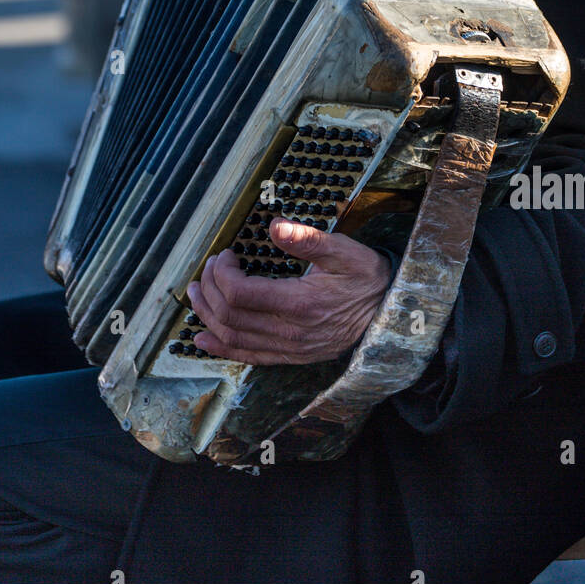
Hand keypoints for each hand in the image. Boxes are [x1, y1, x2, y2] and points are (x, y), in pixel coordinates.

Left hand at [185, 218, 391, 365]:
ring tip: (194, 295)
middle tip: (208, 267)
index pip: (240, 294)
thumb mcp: (344, 251)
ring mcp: (290, 349)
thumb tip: (275, 226)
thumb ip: (308, 240)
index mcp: (300, 304)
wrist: (390, 314)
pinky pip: (248, 357)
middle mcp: (290, 332)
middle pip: (229, 316)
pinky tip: (204, 338)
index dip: (222, 273)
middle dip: (209, 290)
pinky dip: (221, 348)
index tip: (226, 254)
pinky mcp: (291, 357)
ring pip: (233, 339)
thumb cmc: (366, 278)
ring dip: (207, 316)